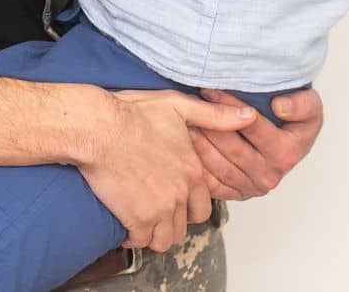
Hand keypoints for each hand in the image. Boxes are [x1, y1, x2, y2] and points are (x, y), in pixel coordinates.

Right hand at [77, 89, 256, 253]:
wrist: (100, 128)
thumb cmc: (133, 114)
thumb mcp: (179, 106)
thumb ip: (216, 115)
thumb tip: (249, 115)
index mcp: (193, 170)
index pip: (203, 207)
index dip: (188, 206)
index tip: (172, 199)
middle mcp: (181, 193)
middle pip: (184, 226)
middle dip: (171, 223)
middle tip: (155, 212)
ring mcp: (160, 208)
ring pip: (165, 239)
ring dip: (153, 233)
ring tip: (141, 220)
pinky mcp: (138, 218)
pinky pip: (140, 241)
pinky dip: (132, 237)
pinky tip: (125, 224)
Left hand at [189, 87, 323, 200]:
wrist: (293, 140)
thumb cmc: (297, 120)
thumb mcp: (311, 105)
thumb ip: (301, 104)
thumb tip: (279, 107)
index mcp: (286, 153)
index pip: (251, 126)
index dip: (228, 106)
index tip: (209, 89)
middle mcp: (270, 174)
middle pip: (232, 148)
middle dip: (209, 124)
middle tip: (189, 105)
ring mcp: (252, 187)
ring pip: (219, 166)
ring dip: (200, 144)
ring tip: (184, 122)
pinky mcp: (238, 194)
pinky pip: (213, 183)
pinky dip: (199, 166)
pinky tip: (186, 148)